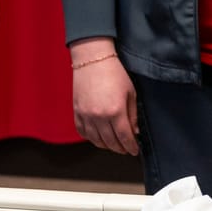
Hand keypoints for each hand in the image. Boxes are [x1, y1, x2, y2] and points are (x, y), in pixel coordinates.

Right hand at [71, 41, 138, 155]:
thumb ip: (132, 115)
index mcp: (116, 111)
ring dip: (106, 145)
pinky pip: (83, 133)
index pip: (124, 138)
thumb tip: (134, 132)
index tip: (134, 150)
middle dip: (120, 148)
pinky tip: (98, 137)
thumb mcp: (130, 92)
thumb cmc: (114, 73)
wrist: (92, 59)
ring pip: (96, 140)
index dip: (131, 147)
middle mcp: (99, 116)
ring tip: (114, 144)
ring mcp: (86, 115)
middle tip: (126, 149)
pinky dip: (91, 138)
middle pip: (111, 142)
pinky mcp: (77, 112)